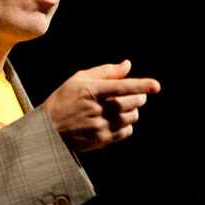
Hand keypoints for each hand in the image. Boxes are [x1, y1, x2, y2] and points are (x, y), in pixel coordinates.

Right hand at [41, 60, 160, 152]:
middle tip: (137, 95)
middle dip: (139, 96)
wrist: (48, 129)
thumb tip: (127, 65)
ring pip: (131, 117)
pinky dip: (127, 125)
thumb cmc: (64, 99)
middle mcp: (97, 109)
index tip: (156, 86)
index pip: (122, 87)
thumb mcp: (79, 79)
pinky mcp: (102, 139)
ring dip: (133, 111)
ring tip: (123, 107)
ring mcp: (100, 126)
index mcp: (92, 90)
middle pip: (132, 102)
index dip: (141, 85)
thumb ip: (106, 71)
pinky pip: (126, 132)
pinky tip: (118, 121)